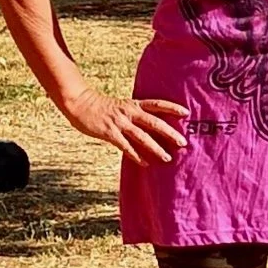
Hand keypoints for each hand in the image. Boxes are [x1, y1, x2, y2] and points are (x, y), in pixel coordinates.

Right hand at [62, 85, 189, 164]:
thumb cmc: (103, 107)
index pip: (157, 104)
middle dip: (169, 132)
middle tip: (183, 142)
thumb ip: (136, 114)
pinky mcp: (109, 132)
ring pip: (141, 136)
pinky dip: (135, 155)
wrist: (81, 104)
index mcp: (134, 104)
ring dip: (155, 148)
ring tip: (167, 158)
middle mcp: (129, 112)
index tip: (187, 113)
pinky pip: (125, 146)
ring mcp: (119, 122)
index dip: (172, 107)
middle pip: (154, 122)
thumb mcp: (123, 106)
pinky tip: (144, 164)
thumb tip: (153, 126)